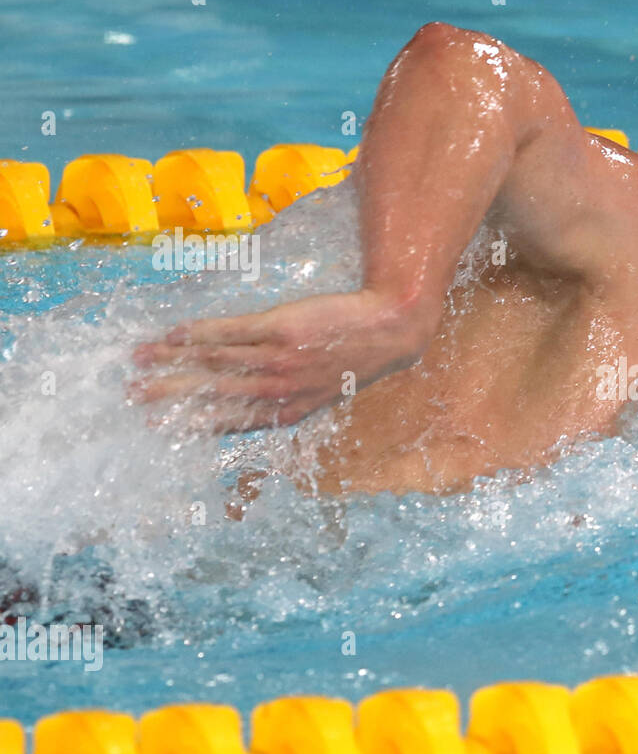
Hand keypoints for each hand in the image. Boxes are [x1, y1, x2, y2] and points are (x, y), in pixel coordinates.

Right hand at [130, 288, 429, 432]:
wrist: (389, 328)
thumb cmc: (355, 356)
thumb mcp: (324, 390)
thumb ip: (290, 397)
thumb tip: (255, 398)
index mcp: (288, 411)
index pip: (230, 421)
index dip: (191, 423)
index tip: (161, 425)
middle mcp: (278, 390)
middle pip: (211, 394)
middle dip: (169, 395)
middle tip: (132, 395)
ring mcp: (277, 360)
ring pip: (213, 362)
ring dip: (171, 360)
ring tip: (139, 358)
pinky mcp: (279, 329)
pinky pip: (228, 333)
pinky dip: (197, 333)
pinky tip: (174, 333)